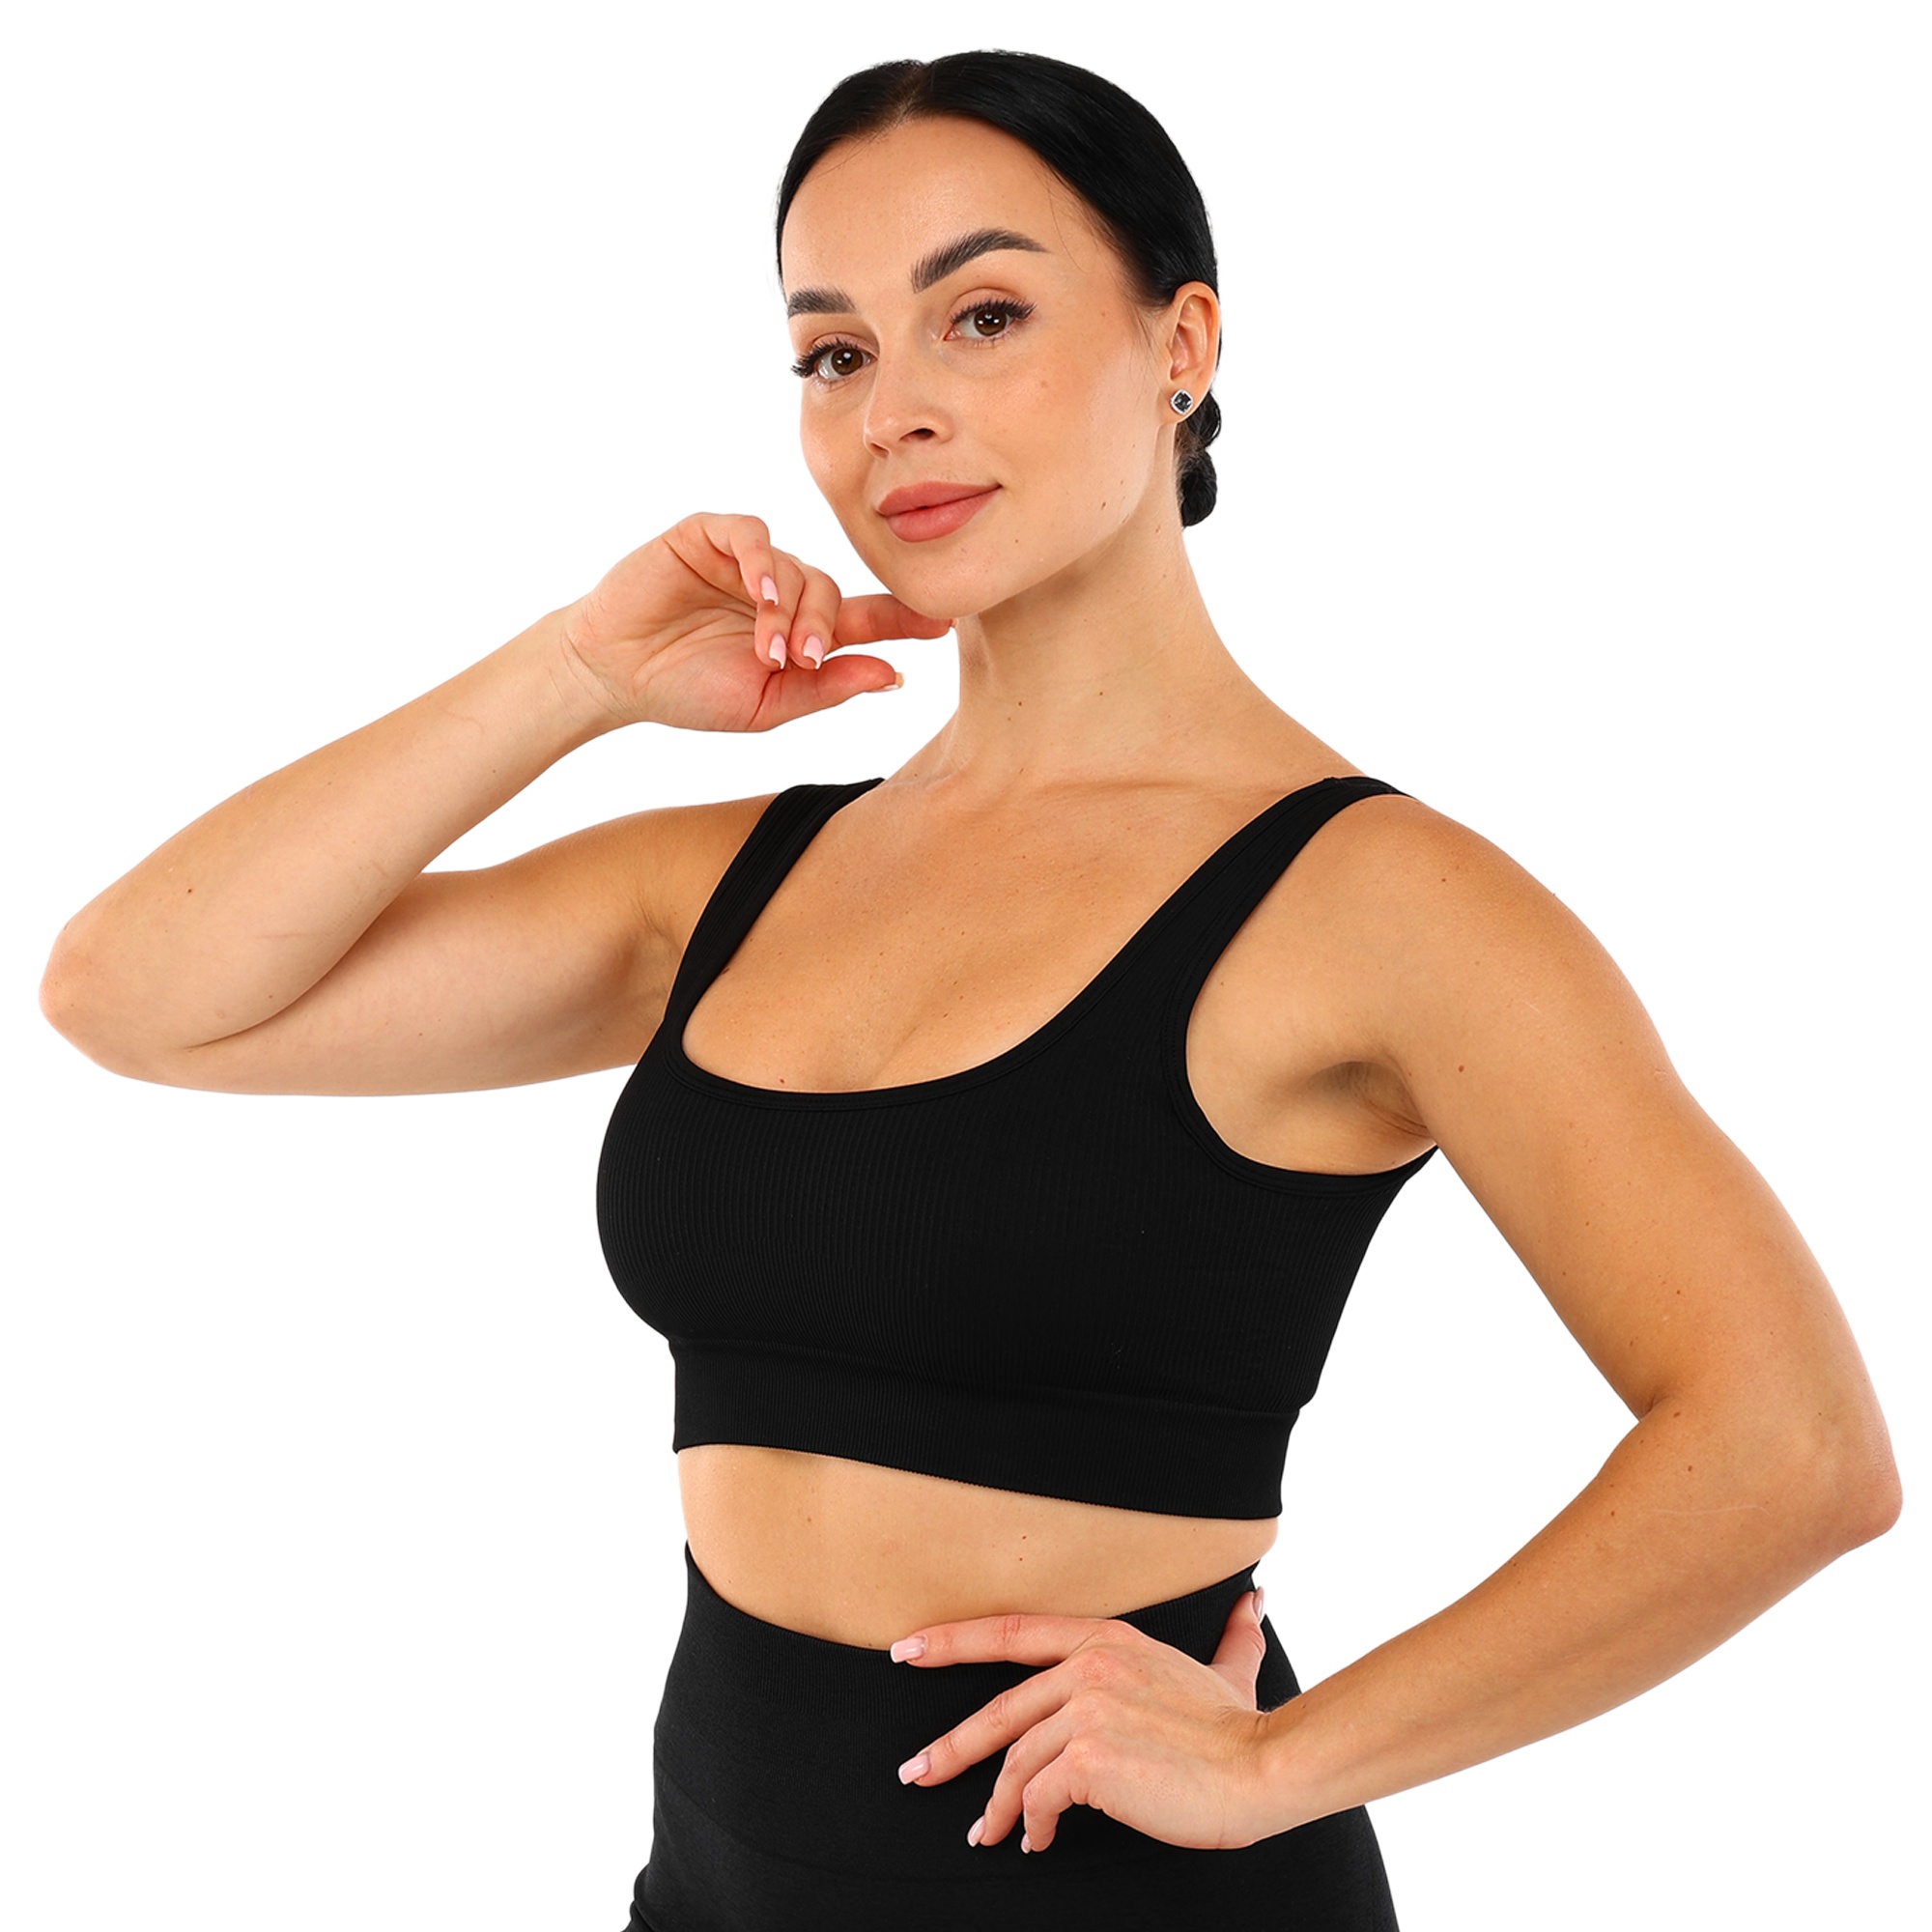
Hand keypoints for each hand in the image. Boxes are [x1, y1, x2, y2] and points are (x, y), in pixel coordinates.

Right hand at [554, 511, 951, 731]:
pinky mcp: (709, 535)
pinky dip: (762, 559)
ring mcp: (747, 561)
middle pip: (830, 593)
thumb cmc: (688, 692)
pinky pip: (752, 533)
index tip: (946, 624)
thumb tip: (895, 676)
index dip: (904, 619)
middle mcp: (782, 590)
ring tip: (769, 649)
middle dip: (824, 628)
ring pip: (795, 568)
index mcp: (802, 631)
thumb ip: (828, 688)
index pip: (865, 618)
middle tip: (807, 660)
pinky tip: (759, 591)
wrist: (615, 675)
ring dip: (788, 610)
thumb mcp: (767, 704)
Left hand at [889, 1586, 1281, 1853]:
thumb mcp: (1228, 1668)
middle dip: (951, 1747)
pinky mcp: (1088, 1759)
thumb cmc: (1241, 1728)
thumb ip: (1232, 1634)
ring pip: (1017, 1763)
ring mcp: (1086, 1710)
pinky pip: (1039, 1798)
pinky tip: (1034, 1842)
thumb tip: (1253, 1601)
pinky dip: (1031, 1825)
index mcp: (1107, 1638)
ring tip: (988, 1834)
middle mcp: (1089, 1666)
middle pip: (998, 1710)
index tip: (905, 1651)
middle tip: (915, 1771)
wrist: (1263, 1768)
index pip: (1011, 1633)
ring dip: (997, 1806)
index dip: (951, 1641)